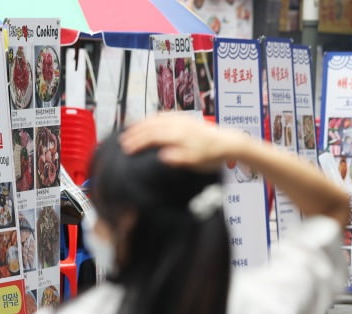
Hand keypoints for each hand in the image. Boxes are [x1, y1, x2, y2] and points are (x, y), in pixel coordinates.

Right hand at [120, 113, 243, 170]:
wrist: (228, 143)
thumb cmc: (212, 154)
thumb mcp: (196, 161)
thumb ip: (179, 158)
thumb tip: (163, 156)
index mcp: (179, 135)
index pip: (152, 136)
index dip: (137, 142)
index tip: (126, 149)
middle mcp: (179, 124)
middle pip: (151, 125)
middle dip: (135, 132)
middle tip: (123, 140)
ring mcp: (181, 119)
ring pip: (156, 118)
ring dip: (142, 123)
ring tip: (131, 129)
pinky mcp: (185, 118)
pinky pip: (164, 114)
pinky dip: (152, 118)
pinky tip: (149, 121)